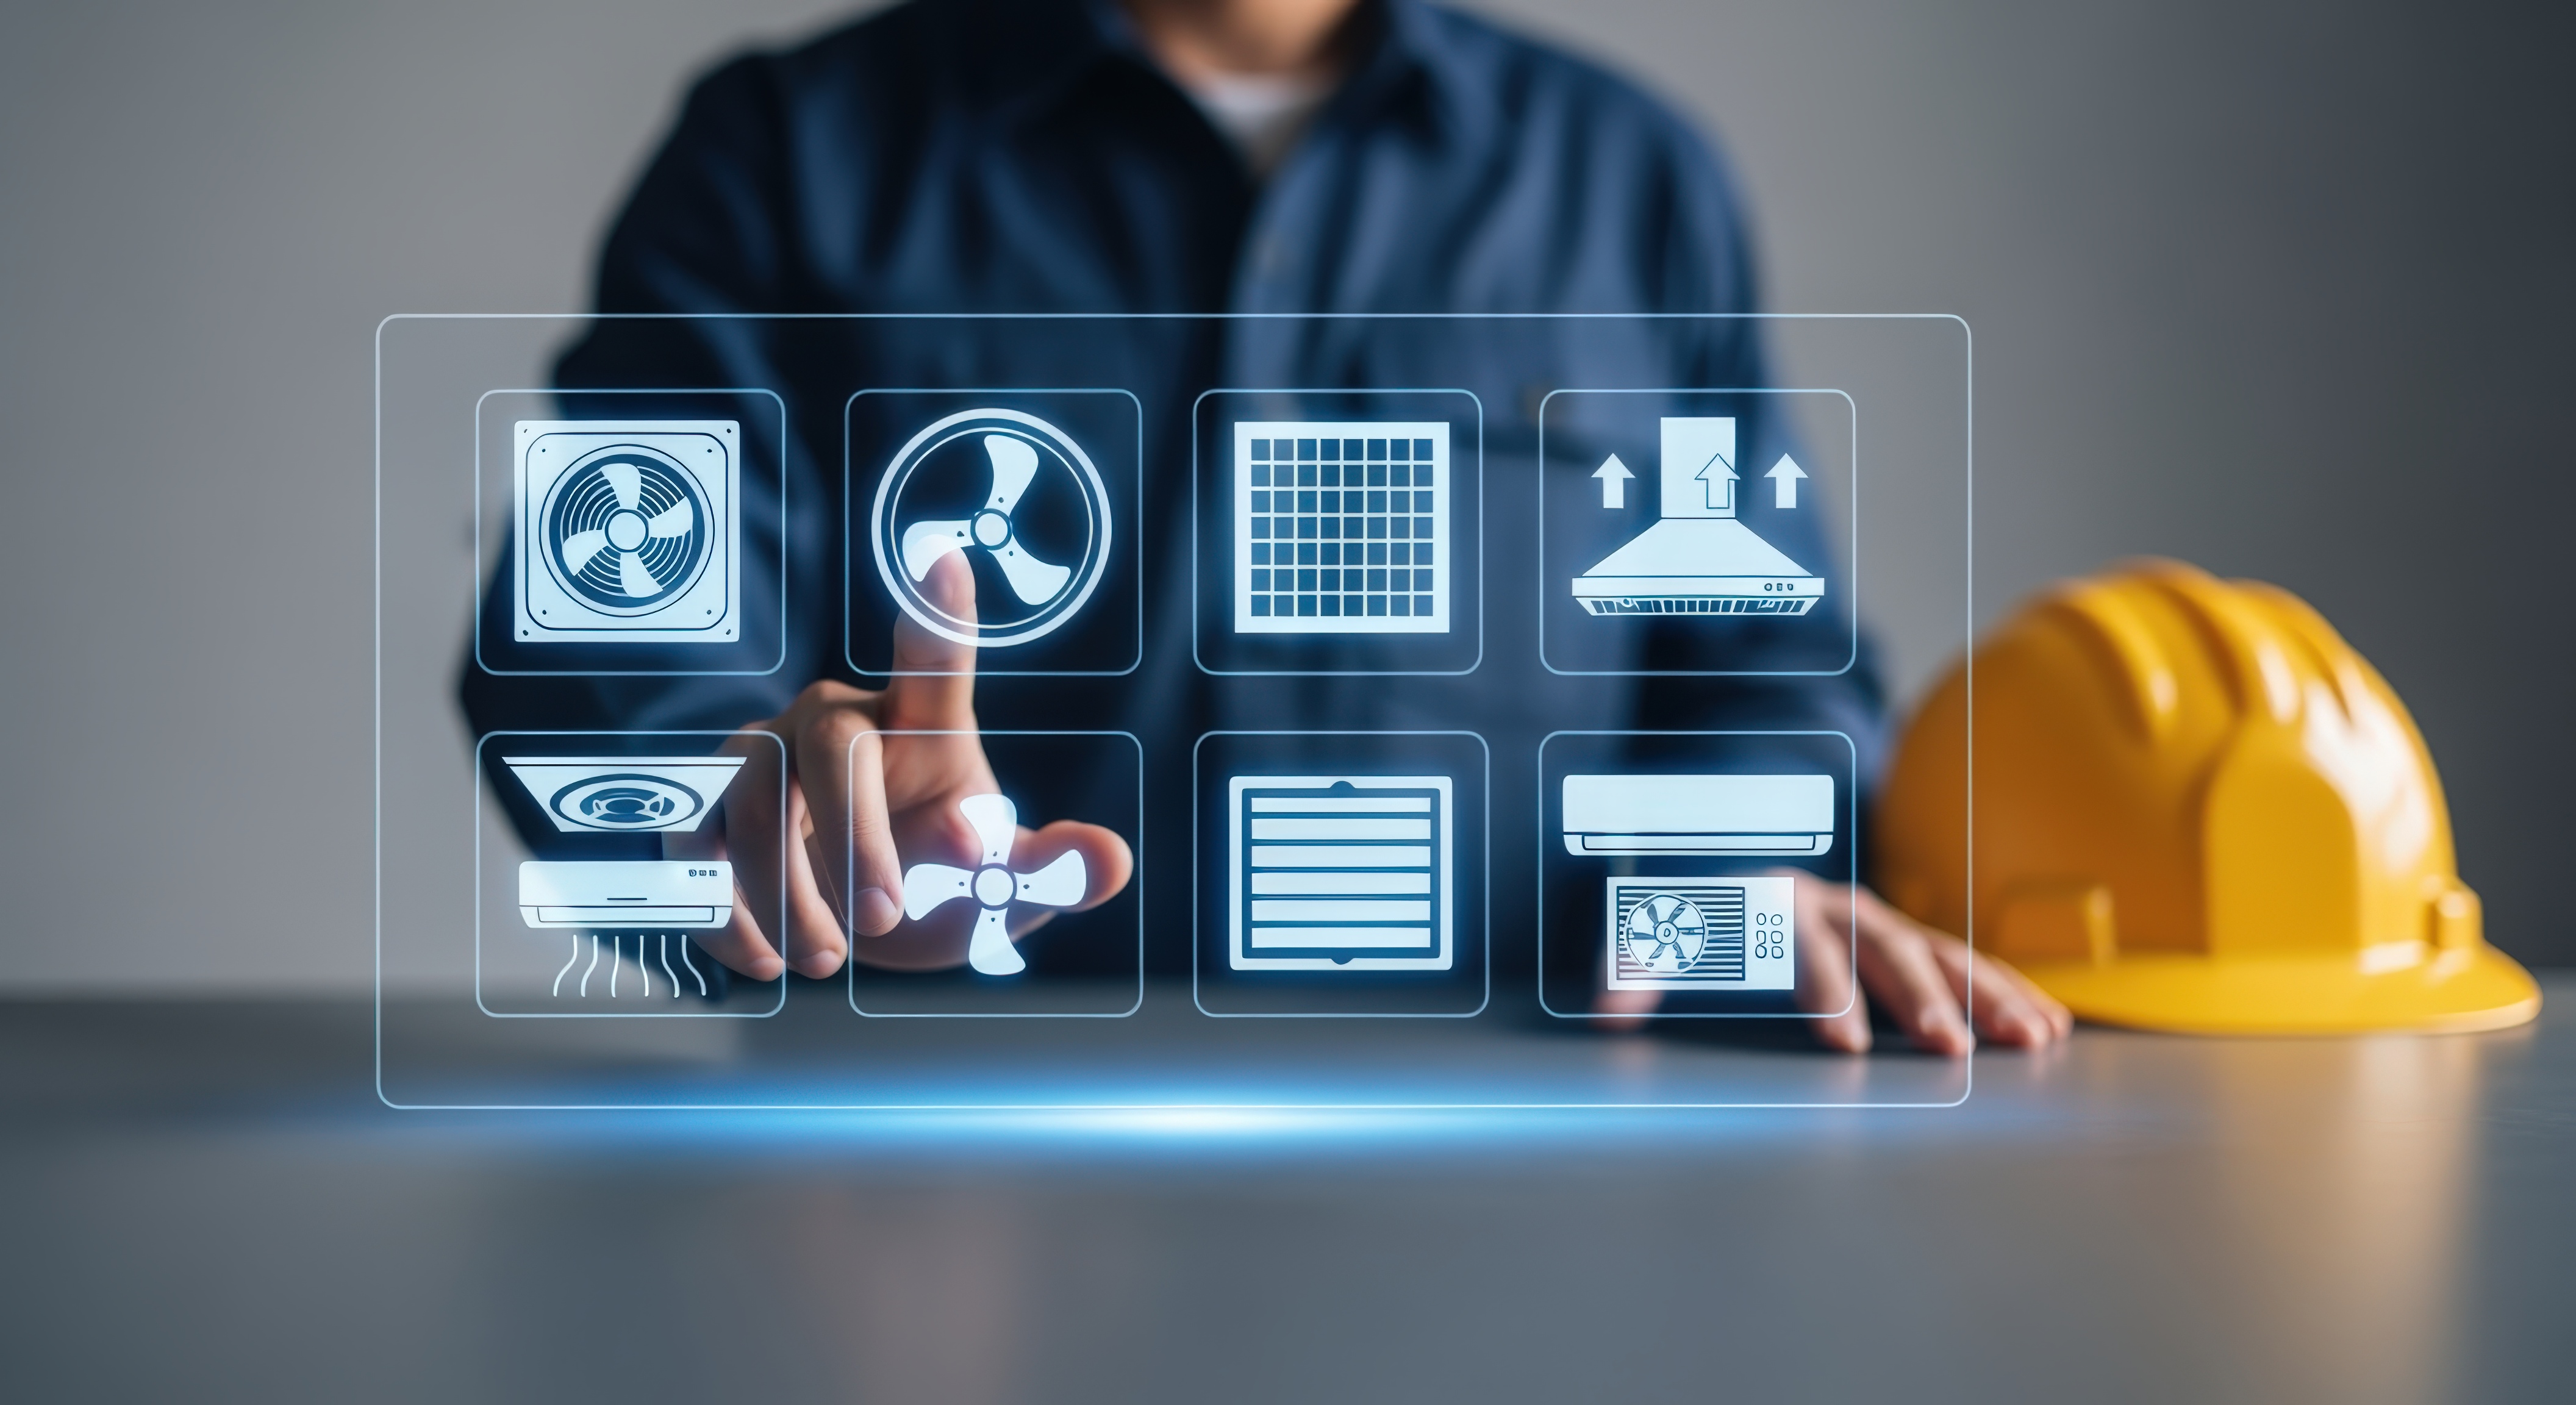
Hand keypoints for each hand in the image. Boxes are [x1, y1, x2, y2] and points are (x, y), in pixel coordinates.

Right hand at [665, 554, 1133, 979]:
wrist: (858, 930)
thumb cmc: (938, 883)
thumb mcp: (1001, 888)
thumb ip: (1052, 871)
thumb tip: (1112, 860)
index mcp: (922, 723)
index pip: (933, 661)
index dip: (936, 615)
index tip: (947, 559)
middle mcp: (833, 723)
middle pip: (829, 747)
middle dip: (854, 838)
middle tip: (885, 918)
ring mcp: (760, 762)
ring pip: (753, 801)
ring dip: (787, 891)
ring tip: (826, 959)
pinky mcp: (706, 815)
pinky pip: (696, 849)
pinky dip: (726, 911)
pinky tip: (767, 958)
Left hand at [1596, 872, 2071, 1053]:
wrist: (1735, 856)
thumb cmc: (1699, 908)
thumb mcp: (1657, 927)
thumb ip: (1635, 964)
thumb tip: (1609, 1010)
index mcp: (1778, 904)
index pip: (1803, 950)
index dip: (1822, 992)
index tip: (1842, 1042)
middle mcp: (1840, 907)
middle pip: (1886, 950)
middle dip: (1921, 1000)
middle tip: (1949, 1049)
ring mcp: (1883, 920)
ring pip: (1943, 954)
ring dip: (1988, 996)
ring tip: (2031, 1040)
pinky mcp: (1912, 940)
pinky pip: (1970, 962)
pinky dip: (2012, 990)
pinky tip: (2052, 1027)